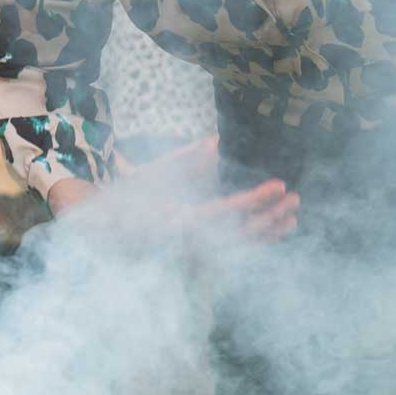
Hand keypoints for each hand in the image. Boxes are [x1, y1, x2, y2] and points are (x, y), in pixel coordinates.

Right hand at [49, 139, 298, 242]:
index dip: (257, 200)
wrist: (101, 226)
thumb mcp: (153, 172)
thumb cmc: (126, 195)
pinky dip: (253, 241)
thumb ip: (187, 159)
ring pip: (238, 247)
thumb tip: (214, 141)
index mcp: (180, 221)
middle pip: (240, 235)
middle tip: (295, 200)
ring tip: (293, 217)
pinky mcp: (194, 253)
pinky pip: (230, 251)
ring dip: (267, 232)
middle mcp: (189, 242)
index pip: (228, 212)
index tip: (280, 186)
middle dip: (271, 218)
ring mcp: (191, 251)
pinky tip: (274, 230)